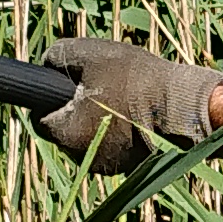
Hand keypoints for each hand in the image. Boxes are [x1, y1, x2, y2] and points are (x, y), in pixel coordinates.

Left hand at [32, 35, 222, 170]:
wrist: (182, 108)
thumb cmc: (135, 79)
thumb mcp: (91, 53)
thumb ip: (59, 56)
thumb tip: (47, 62)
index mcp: (66, 132)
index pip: (40, 119)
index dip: (50, 100)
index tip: (67, 87)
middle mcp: (81, 156)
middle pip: (64, 132)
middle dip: (74, 113)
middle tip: (97, 89)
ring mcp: (106, 166)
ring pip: (88, 141)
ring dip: (96, 124)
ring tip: (120, 100)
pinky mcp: (128, 167)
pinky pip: (111, 148)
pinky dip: (117, 134)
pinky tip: (134, 115)